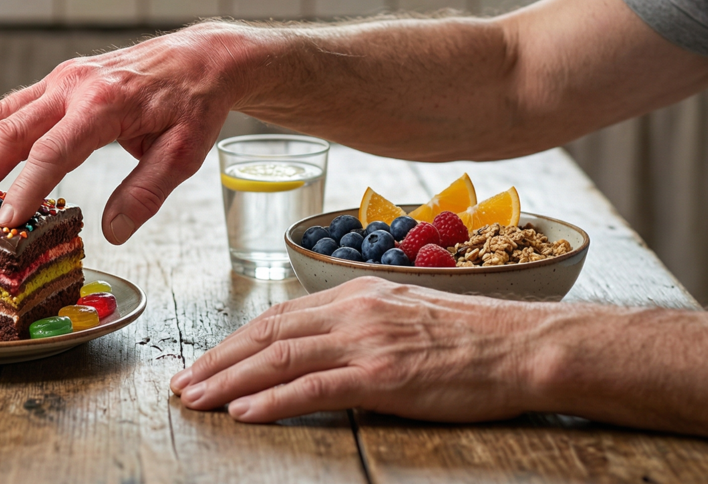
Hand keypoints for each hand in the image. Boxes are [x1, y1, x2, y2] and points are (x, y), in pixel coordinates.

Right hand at [0, 23, 250, 243]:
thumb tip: (112, 232)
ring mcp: (61, 79)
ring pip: (0, 114)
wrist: (200, 57)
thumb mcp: (184, 153)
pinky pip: (10, 106)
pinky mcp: (57, 80)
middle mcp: (73, 85)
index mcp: (104, 103)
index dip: (25, 188)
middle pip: (10, 131)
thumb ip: (146, 192)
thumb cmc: (193, 105)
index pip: (52, 151)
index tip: (4, 222)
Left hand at [169, 277, 550, 422]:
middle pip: (267, 334)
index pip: (278, 317)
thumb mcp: (404, 315)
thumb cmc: (472, 336)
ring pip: (280, 358)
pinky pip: (314, 388)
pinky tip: (244, 412)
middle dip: (217, 360)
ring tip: (196, 399)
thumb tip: (320, 344)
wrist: (524, 346)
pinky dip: (272, 400)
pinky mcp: (383, 375)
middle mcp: (353, 311)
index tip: (204, 360)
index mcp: (355, 295)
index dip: (234, 340)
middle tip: (182, 383)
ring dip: (229, 380)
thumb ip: (359, 324)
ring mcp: (366, 342)